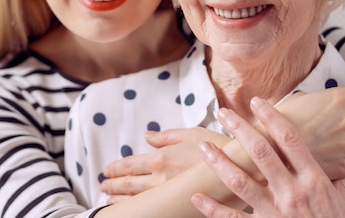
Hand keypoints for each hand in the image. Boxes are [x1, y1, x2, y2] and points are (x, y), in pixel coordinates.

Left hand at [101, 127, 230, 202]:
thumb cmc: (218, 147)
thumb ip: (166, 136)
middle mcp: (161, 178)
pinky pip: (153, 210)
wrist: (242, 168)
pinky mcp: (180, 206)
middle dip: (113, 186)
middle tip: (103, 187)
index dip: (116, 168)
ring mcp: (170, 195)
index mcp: (162, 158)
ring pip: (137, 200)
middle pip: (129, 184)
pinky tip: (133, 212)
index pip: (130, 165)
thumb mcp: (192, 133)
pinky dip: (138, 211)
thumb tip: (147, 136)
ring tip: (109, 200)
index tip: (106, 171)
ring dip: (120, 200)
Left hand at [191, 97, 344, 217]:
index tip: (257, 102)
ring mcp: (277, 213)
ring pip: (241, 182)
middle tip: (223, 113)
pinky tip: (197, 197)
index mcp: (314, 180)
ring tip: (203, 148)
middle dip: (240, 129)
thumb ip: (339, 185)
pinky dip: (213, 209)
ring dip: (219, 163)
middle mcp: (293, 193)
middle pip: (261, 152)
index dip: (271, 117)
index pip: (290, 139)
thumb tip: (343, 171)